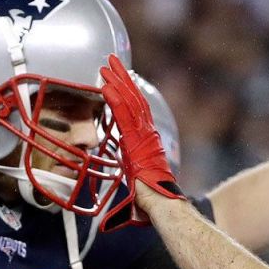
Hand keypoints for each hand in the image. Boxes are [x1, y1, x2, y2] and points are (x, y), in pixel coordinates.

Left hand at [99, 54, 183, 228]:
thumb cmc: (152, 203)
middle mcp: (146, 135)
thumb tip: (111, 205)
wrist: (162, 207)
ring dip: (117, 82)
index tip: (118, 79)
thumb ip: (126, 188)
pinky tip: (106, 86)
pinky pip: (123, 116)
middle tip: (111, 61)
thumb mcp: (135, 190)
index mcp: (145, 143)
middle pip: (133, 100)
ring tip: (106, 65)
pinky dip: (115, 100)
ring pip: (129, 102)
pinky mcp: (137, 141)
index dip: (126, 93)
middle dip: (122, 79)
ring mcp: (143, 136)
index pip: (135, 112)